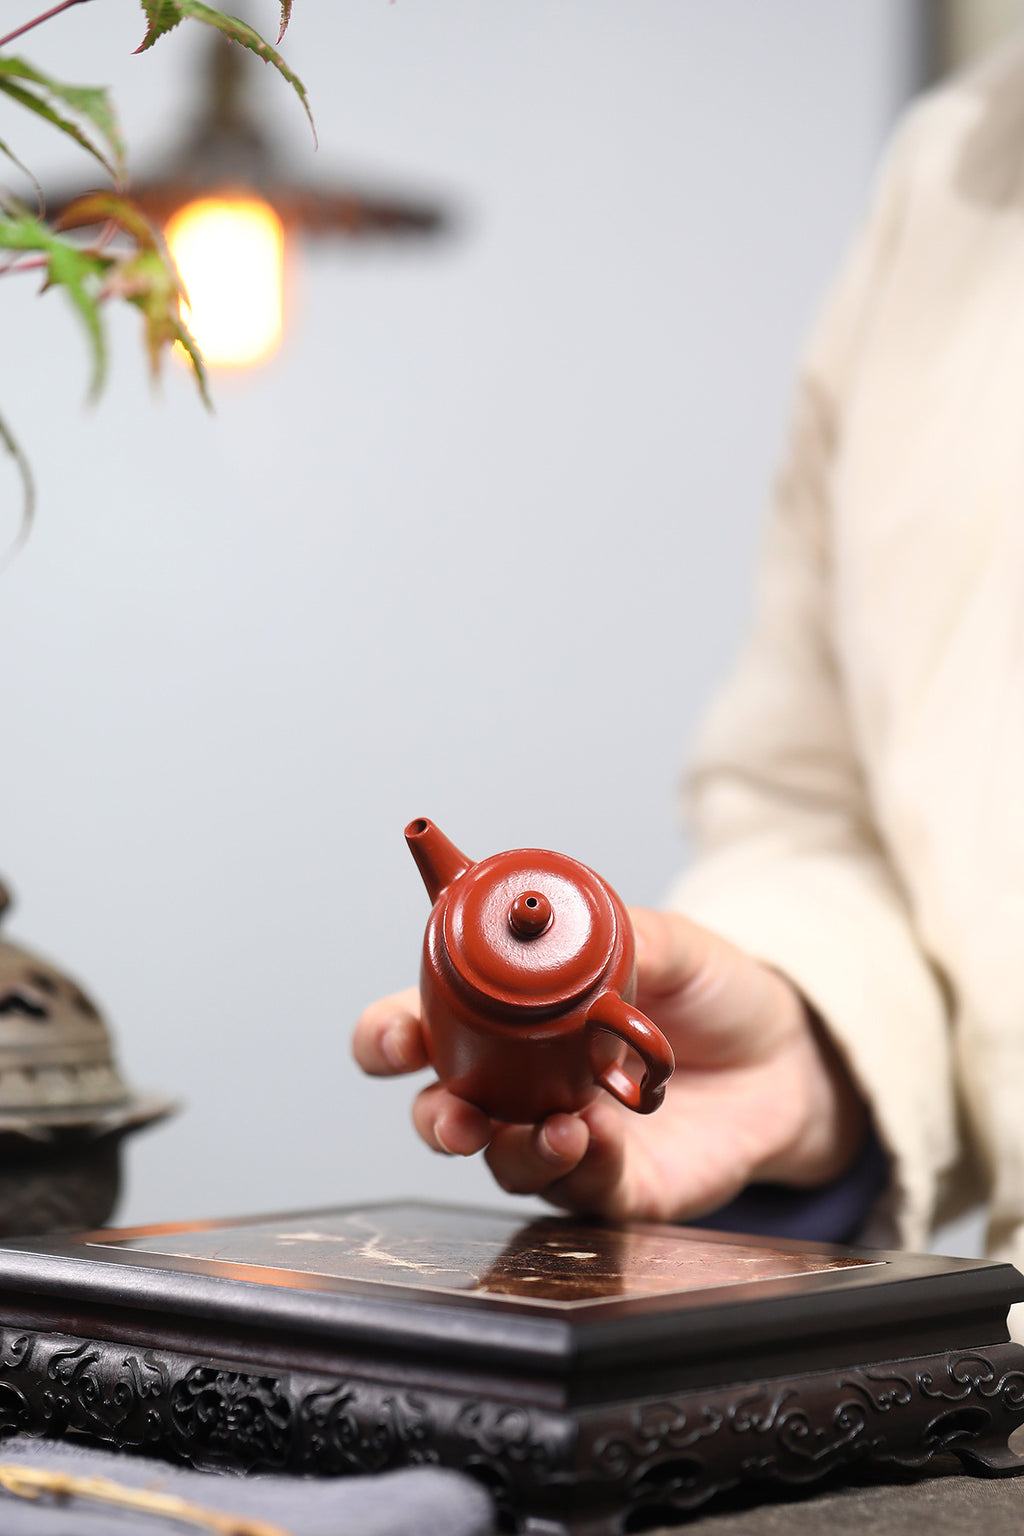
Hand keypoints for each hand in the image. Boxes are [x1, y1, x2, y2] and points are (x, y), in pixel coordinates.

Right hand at [351, 908, 867, 1221]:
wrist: (789, 1053)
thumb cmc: (711, 992)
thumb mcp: (668, 941)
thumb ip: (614, 935)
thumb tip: (562, 926)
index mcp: (510, 1017)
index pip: (421, 1028)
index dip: (388, 1035)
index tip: (394, 1039)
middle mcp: (524, 1083)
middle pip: (442, 1110)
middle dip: (434, 1117)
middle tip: (456, 1114)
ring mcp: (566, 1137)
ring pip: (504, 1162)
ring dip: (512, 1150)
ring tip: (557, 1126)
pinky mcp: (618, 1185)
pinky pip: (580, 1192)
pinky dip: (577, 1170)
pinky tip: (596, 1140)